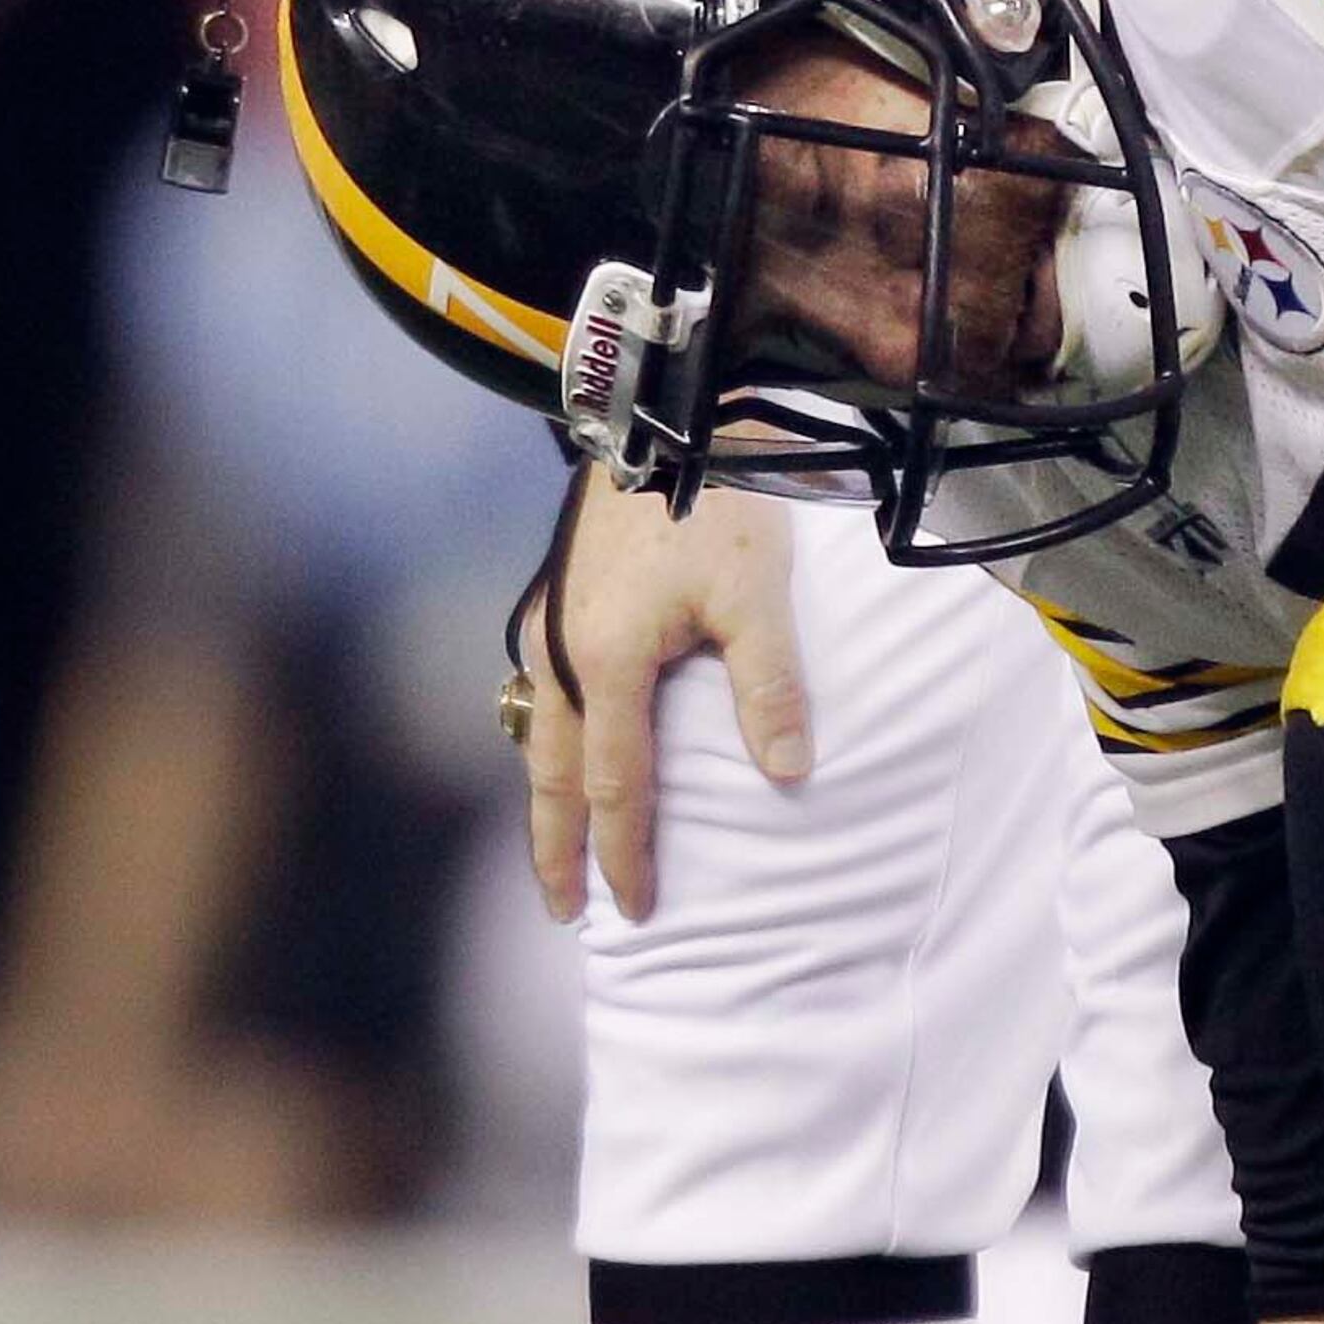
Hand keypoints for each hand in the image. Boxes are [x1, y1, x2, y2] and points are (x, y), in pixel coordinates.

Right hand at [522, 474, 812, 923]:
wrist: (665, 414)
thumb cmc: (714, 499)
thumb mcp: (756, 594)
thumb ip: (771, 686)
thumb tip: (787, 773)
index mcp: (608, 663)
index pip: (615, 787)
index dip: (625, 853)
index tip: (634, 909)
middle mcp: (561, 652)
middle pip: (551, 773)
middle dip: (556, 846)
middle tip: (564, 908)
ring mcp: (548, 622)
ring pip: (535, 731)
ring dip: (545, 793)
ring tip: (557, 840)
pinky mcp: (555, 594)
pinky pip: (538, 690)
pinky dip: (546, 737)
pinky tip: (561, 741)